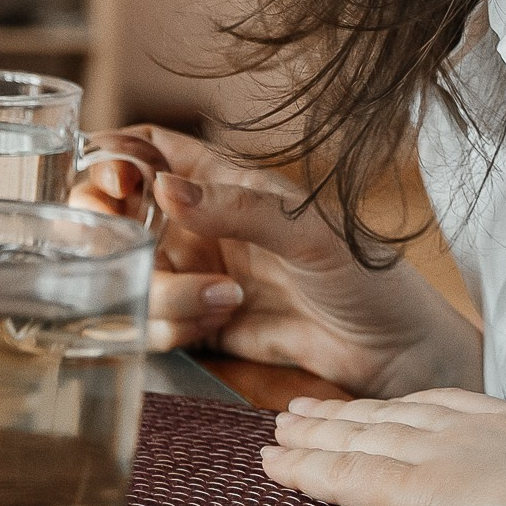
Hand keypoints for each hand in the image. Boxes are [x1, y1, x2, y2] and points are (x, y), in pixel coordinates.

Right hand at [71, 125, 478, 395]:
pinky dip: (169, 324)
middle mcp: (200, 225)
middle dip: (108, 227)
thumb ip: (237, 209)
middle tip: (134, 245)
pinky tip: (215, 322)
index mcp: (224, 182)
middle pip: (117, 210)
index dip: (117, 155)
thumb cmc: (368, 277)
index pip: (150, 149)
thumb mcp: (308, 231)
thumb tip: (164, 189)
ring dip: (160, 290)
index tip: (116, 180)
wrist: (397, 357)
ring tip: (225, 298)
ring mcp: (195, 275)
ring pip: (132, 272)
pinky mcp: (200, 325)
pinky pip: (152, 321)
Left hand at [265, 392, 505, 505]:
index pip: (435, 409)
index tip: (365, 406)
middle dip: (340, 415)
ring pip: (357, 440)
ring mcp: (444, 458)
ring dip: (311, 436)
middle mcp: (470, 429)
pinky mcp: (425, 494)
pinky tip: (276, 466)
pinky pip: (349, 479)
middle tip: (298, 410)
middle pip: (386, 416)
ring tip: (278, 432)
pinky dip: (306, 471)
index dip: (393, 409)